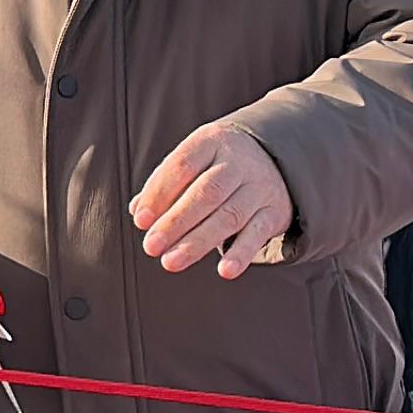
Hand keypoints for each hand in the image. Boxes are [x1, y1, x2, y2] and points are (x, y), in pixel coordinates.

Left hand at [130, 122, 293, 278]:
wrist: (273, 159)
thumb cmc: (216, 165)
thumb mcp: (191, 162)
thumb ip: (163, 185)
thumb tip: (138, 210)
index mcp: (210, 142)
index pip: (182, 165)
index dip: (159, 193)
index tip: (141, 220)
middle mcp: (237, 163)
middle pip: (206, 193)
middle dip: (176, 222)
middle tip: (152, 246)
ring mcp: (258, 187)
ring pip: (229, 216)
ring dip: (198, 242)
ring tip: (172, 261)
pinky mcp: (274, 212)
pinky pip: (257, 234)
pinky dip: (241, 254)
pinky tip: (225, 270)